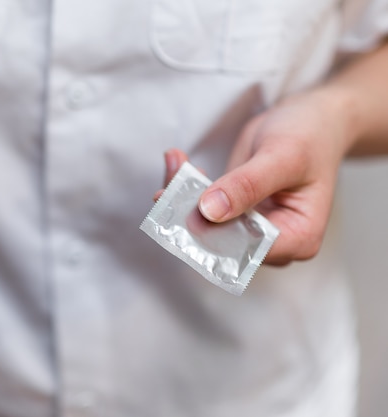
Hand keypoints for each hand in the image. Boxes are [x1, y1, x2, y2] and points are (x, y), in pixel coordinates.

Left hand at [162, 90, 350, 264]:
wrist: (311, 118)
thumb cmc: (310, 136)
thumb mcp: (282, 156)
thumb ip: (247, 185)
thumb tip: (209, 211)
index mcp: (298, 238)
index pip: (247, 251)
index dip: (214, 235)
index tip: (187, 209)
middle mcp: (274, 242)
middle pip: (221, 243)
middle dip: (190, 216)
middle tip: (166, 187)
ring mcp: (251, 229)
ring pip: (205, 226)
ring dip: (182, 198)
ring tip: (174, 163)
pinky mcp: (234, 213)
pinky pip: (202, 209)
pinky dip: (186, 188)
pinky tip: (178, 162)